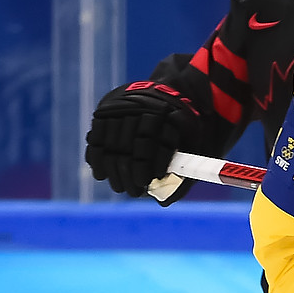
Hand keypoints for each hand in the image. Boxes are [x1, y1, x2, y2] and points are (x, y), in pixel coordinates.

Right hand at [85, 81, 199, 200]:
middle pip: (128, 146)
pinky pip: (96, 138)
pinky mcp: (105, 109)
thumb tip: (163, 202)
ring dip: (113, 170)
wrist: (171, 90)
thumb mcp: (197, 144)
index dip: (146, 165)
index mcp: (166, 112)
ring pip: (111, 143)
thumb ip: (185, 173)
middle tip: (134, 192)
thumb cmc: (185, 126)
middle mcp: (141, 105)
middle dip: (129, 173)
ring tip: (120, 187)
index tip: (146, 183)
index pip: (150, 142)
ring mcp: (121, 106)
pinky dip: (97, 158)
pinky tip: (101, 174)